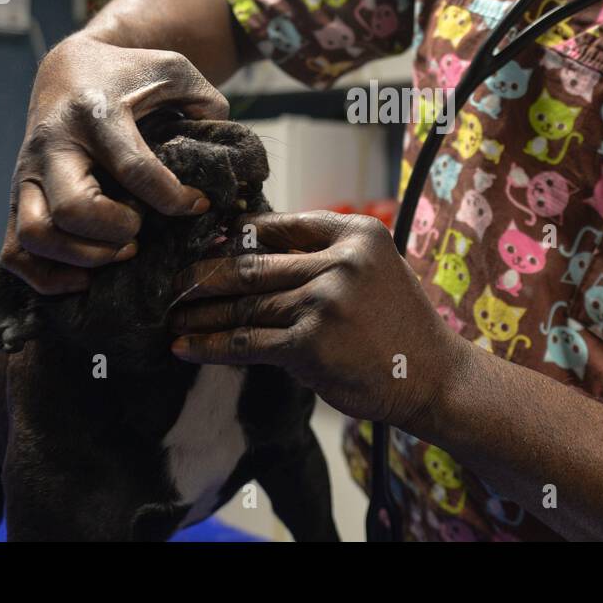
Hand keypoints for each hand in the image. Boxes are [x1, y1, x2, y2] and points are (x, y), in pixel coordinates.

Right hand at [2, 33, 228, 293]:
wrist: (67, 68)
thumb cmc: (128, 73)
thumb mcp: (173, 69)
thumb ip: (206, 102)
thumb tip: (226, 156)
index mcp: (96, 114)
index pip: (134, 169)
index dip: (173, 198)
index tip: (199, 205)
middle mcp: (54, 146)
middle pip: (74, 209)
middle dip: (116, 232)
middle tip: (141, 231)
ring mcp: (27, 174)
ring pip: (35, 236)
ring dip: (83, 257)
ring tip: (120, 252)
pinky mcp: (17, 196)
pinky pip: (15, 252)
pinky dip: (47, 277)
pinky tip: (87, 277)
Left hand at [169, 211, 468, 427]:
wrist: (432, 375)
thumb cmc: (396, 322)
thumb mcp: (373, 268)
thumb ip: (323, 254)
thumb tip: (249, 244)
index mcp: (355, 233)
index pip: (278, 226)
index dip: (234, 236)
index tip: (204, 244)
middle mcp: (340, 261)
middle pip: (252, 263)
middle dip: (204, 274)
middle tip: (170, 280)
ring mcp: (324, 302)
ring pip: (244, 304)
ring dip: (200, 312)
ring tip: (171, 315)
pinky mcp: (310, 345)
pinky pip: (247, 343)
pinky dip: (210, 346)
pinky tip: (185, 346)